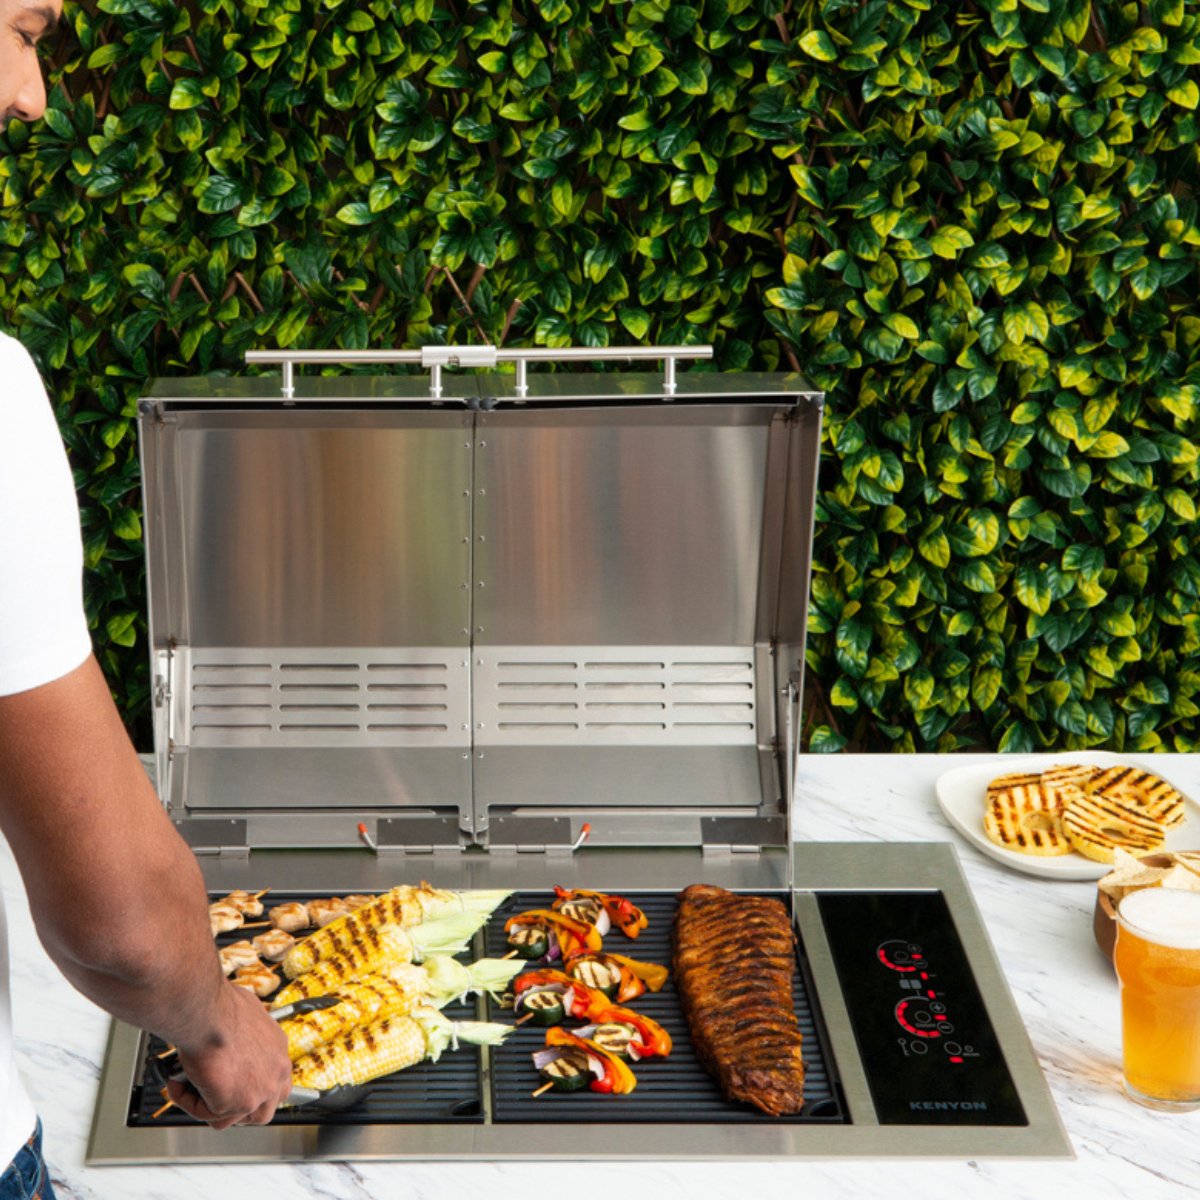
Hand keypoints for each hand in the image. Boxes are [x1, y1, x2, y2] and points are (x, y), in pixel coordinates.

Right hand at [168, 984, 292, 1129]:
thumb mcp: (242, 1014)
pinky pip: (208, 1114)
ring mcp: (261, 1090)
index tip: (233, 1087)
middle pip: (261, 1109)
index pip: (276, 1083)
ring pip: (234, 1117)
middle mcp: (276, 1072)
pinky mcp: (239, 1103)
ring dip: (207, 1105)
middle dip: (234, 1108)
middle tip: (210, 1096)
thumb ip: (241, 1033)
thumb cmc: (220, 1007)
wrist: (208, 1014)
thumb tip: (225, 1034)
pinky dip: (189, 1103)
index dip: (253, 1089)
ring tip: (189, 1086)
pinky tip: (179, 1085)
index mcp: (278, 1050)